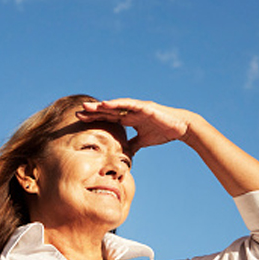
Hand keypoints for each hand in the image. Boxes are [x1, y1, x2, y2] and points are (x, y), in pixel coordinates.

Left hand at [75, 98, 200, 152]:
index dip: (94, 119)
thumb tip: (125, 156)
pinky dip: (116, 104)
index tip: (80, 121)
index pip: (108, 118)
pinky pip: (128, 104)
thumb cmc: (162, 132)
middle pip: (107, 111)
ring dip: (100, 106)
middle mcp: (130, 111)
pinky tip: (105, 104)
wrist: (180, 128)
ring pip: (115, 106)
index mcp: (129, 118)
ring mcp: (136, 107)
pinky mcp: (144, 106)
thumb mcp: (142, 142)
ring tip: (87, 107)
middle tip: (77, 113)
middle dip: (93, 112)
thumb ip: (132, 146)